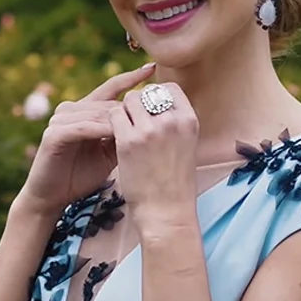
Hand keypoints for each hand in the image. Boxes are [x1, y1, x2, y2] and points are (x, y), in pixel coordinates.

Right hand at [17, 62, 157, 215]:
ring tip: (143, 126)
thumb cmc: (82, 176)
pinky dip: (101, 130)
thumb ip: (124, 134)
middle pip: (107, 102)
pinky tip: (120, 135)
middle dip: (132, 108)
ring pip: (97, 114)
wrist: (53, 197)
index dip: (131, 78)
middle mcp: (70, 110)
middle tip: (157, 111)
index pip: (111, 88)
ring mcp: (60, 120)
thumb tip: (153, 120)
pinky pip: (83, 128)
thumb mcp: (110, 152)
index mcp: (84, 110)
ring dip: (120, 120)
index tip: (152, 67)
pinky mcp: (54, 134)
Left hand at [109, 80, 199, 226]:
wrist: (166, 212)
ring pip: (129, 101)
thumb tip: (157, 104)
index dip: (156, 94)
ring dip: (123, 112)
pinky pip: (114, 116)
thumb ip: (175, 123)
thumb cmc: (175, 183)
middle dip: (137, 105)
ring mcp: (149, 130)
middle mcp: (171, 121)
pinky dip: (111, 123)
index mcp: (189, 120)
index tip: (149, 109)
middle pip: (147, 93)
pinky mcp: (128, 141)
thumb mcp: (186, 146)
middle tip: (132, 122)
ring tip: (123, 130)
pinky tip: (113, 137)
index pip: (170, 89)